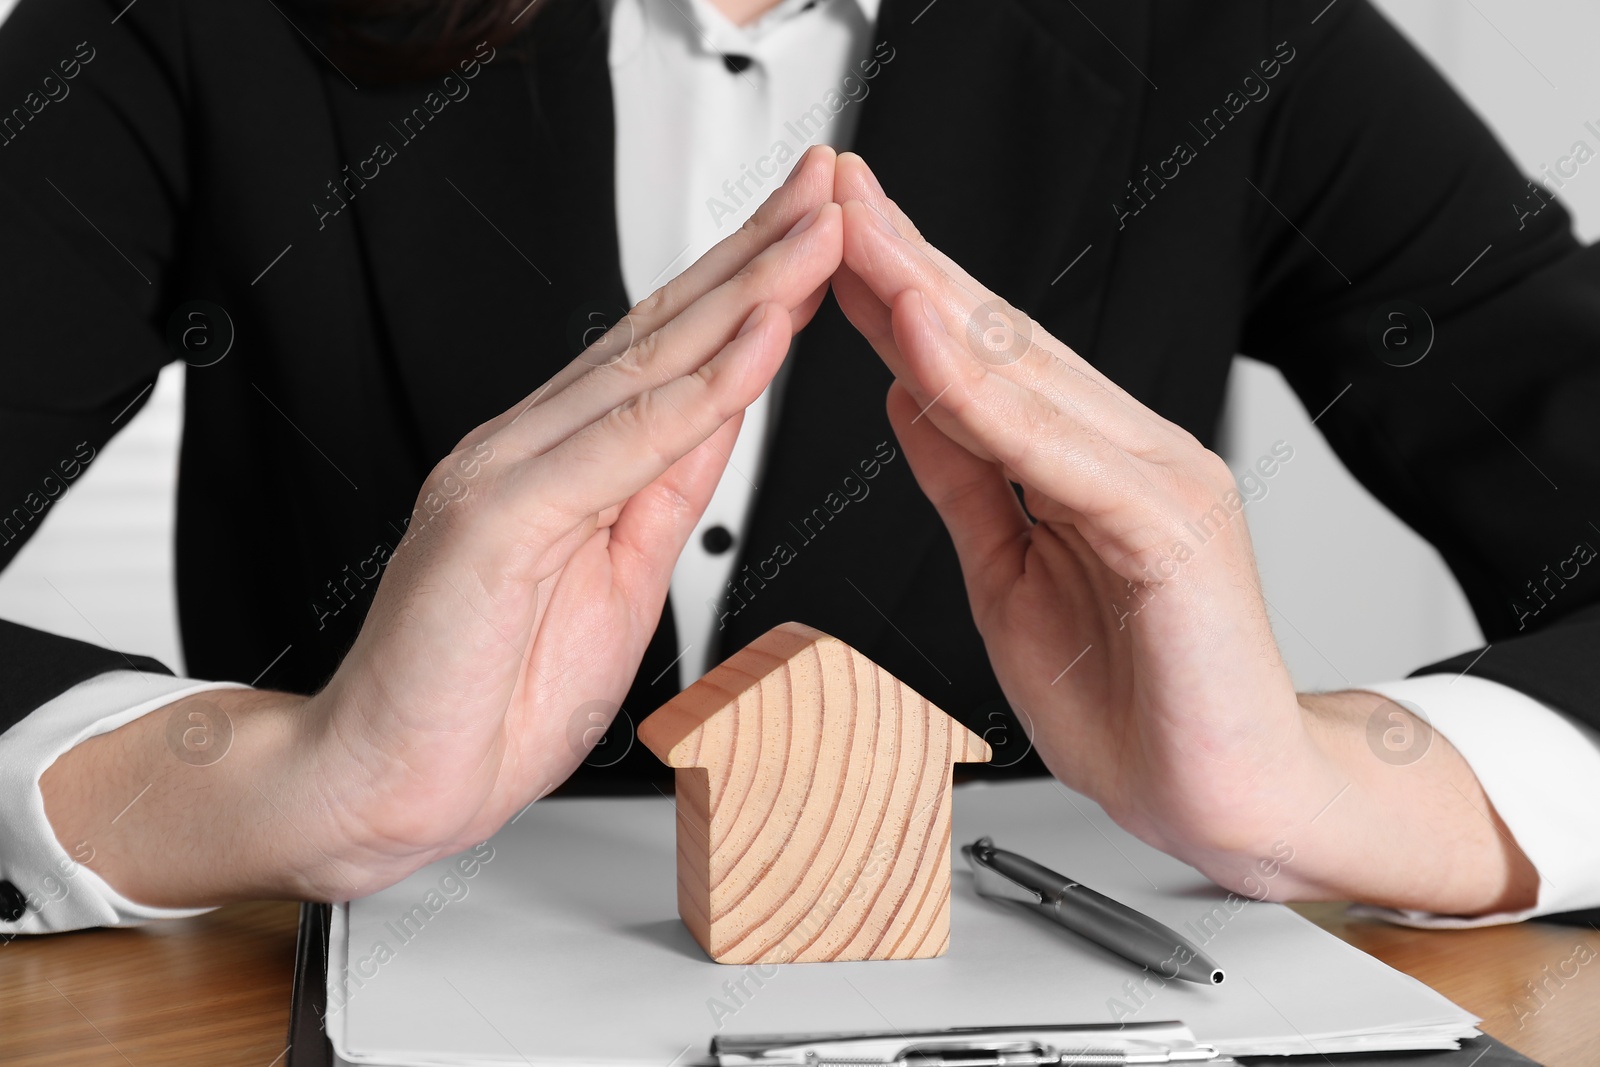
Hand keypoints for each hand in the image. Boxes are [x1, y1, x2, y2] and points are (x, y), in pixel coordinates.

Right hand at [41, 147, 844, 907]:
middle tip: (830, 188)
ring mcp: (505, 474)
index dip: (748, 290)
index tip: (817, 241)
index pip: (669, 354)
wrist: (381, 783)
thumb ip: (662, 488)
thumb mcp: (617, 580)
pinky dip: (696, 393)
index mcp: (558, 462)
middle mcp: (528, 447)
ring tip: (817, 237)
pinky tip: (755, 341)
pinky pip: (617, 448)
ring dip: (744, 296)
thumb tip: (718, 414)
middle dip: (757, 257)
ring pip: (648, 367)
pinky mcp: (495, 520)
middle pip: (663, 332)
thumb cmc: (483, 696)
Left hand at [830, 153, 1536, 914]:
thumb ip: (965, 481)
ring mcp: (1158, 480)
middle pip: (1000, 339)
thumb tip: (907, 395)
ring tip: (863, 239)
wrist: (1226, 798)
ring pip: (1028, 376)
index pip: (980, 358)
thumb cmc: (1132, 699)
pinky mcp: (1171, 529)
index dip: (902, 292)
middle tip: (835, 189)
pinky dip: (988, 399)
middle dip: (908, 261)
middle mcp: (1128, 451)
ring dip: (934, 301)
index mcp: (1087, 461)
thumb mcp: (1007, 576)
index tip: (832, 240)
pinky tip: (928, 348)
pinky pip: (1060, 453)